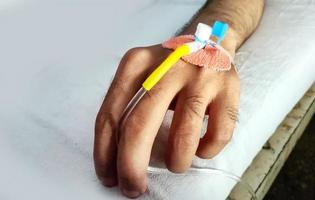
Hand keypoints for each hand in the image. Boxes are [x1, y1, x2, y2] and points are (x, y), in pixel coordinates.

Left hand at [94, 44, 239, 197]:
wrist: (209, 41)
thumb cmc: (170, 68)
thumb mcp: (141, 75)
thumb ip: (126, 106)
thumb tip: (115, 156)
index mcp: (136, 63)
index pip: (110, 115)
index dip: (105, 153)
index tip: (108, 176)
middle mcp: (167, 66)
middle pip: (139, 126)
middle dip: (132, 166)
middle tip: (133, 187)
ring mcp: (201, 76)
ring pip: (182, 138)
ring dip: (176, 162)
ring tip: (176, 163)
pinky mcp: (229, 88)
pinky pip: (218, 136)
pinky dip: (206, 151)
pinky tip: (201, 146)